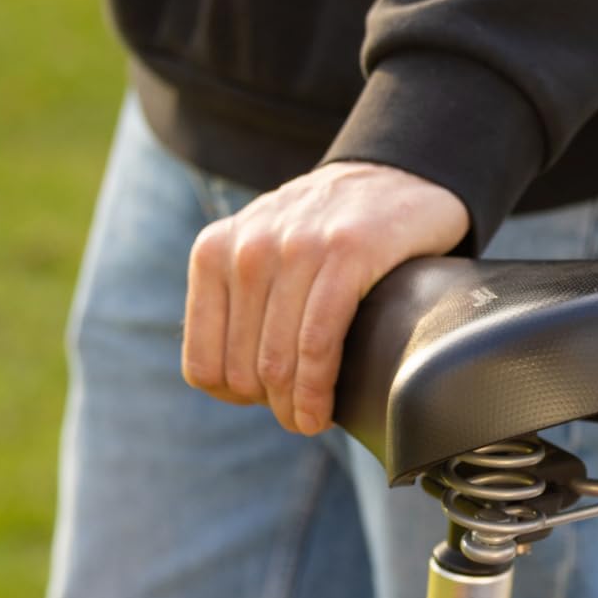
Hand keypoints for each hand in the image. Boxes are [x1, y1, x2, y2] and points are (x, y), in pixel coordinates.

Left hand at [182, 162, 471, 435]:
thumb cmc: (328, 235)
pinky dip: (319, 388)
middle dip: (273, 408)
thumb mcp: (262, 255)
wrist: (393, 177)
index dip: (235, 398)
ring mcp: (295, 248)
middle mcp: (247, 249)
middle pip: (243, 371)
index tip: (268, 402)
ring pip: (278, 362)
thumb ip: (239, 305)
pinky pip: (318, 342)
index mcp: (214, 253)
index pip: (203, 363)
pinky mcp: (345, 253)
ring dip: (298, 408)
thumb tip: (233, 387)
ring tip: (313, 420)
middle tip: (301, 418)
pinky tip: (327, 408)